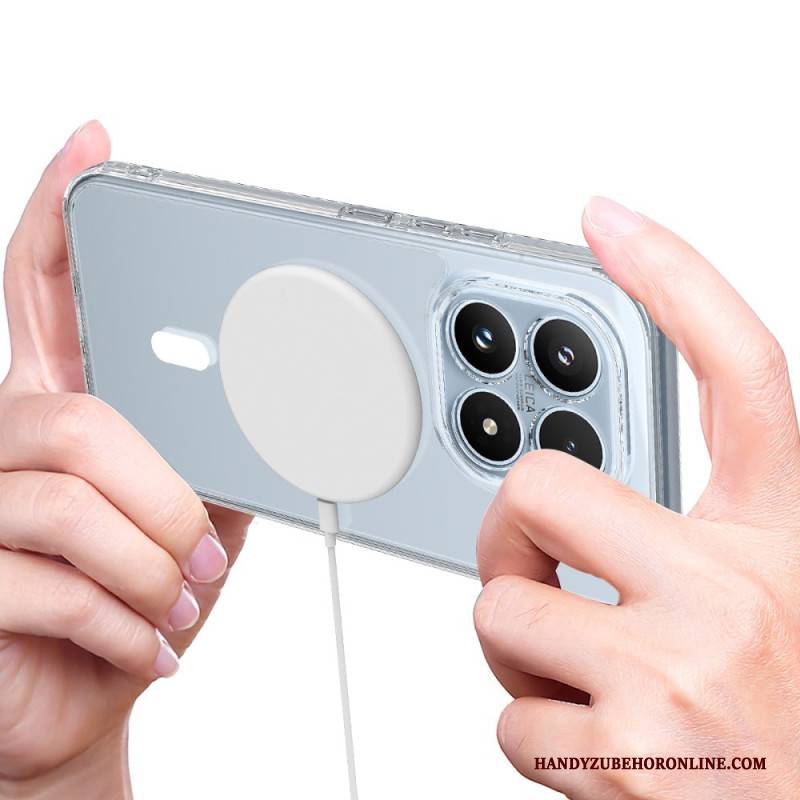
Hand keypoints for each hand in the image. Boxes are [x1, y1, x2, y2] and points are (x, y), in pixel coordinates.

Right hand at [0, 123, 250, 797]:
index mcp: (63, 408)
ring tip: (180, 602)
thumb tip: (283, 407)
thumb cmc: (146, 597)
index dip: (60, 211)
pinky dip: (127, 623)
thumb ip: (215, 455)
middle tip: (202, 552)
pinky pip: (52, 581)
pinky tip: (148, 643)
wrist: (92, 694)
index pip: (44, 288)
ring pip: (68, 492)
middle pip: (80, 413)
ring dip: (154, 563)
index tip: (94, 148)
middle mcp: (5, 440)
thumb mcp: (199, 514)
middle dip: (165, 494)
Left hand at [474, 197, 799, 798]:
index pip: (738, 371)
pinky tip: (600, 752)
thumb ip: (687, 543)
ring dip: (520, 653)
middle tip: (541, 576)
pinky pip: (509, 718)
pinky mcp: (626, 755)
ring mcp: (677, 672)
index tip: (609, 218)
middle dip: (509, 535)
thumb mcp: (771, 605)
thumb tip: (570, 513)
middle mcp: (734, 592)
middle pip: (539, 484)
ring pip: (499, 609)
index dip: (675, 276)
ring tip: (588, 686)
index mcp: (778, 542)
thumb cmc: (785, 726)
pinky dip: (533, 735)